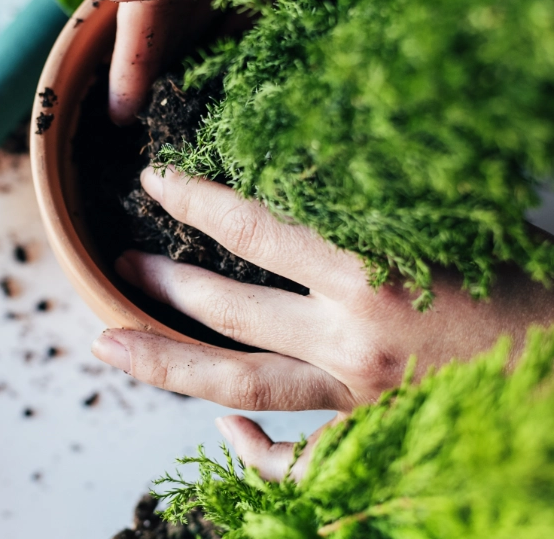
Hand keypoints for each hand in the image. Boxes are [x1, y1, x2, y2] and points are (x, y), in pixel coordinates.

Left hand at [91, 167, 553, 479]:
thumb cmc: (518, 282)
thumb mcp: (443, 219)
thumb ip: (368, 200)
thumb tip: (303, 160)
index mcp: (369, 272)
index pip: (253, 229)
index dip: (192, 200)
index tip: (153, 180)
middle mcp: (351, 338)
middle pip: (227, 310)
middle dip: (161, 284)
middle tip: (118, 265)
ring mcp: (357, 396)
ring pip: (239, 383)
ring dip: (165, 362)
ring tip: (108, 343)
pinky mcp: (372, 434)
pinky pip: (299, 461)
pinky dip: (255, 455)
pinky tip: (220, 432)